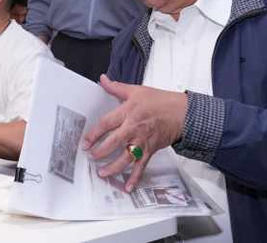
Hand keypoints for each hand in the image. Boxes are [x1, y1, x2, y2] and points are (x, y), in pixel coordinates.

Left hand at [81, 75, 187, 191]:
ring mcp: (142, 141)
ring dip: (114, 168)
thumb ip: (116, 87)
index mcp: (128, 112)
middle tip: (90, 157)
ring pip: (126, 157)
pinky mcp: (150, 150)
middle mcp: (134, 128)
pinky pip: (141, 166)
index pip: (107, 123)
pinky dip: (135, 178)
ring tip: (102, 174)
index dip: (94, 133)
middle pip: (114, 142)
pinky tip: (127, 187)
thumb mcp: (136, 91)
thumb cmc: (159, 101)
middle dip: (101, 152)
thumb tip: (102, 79)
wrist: (181, 113)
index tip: (85, 142)